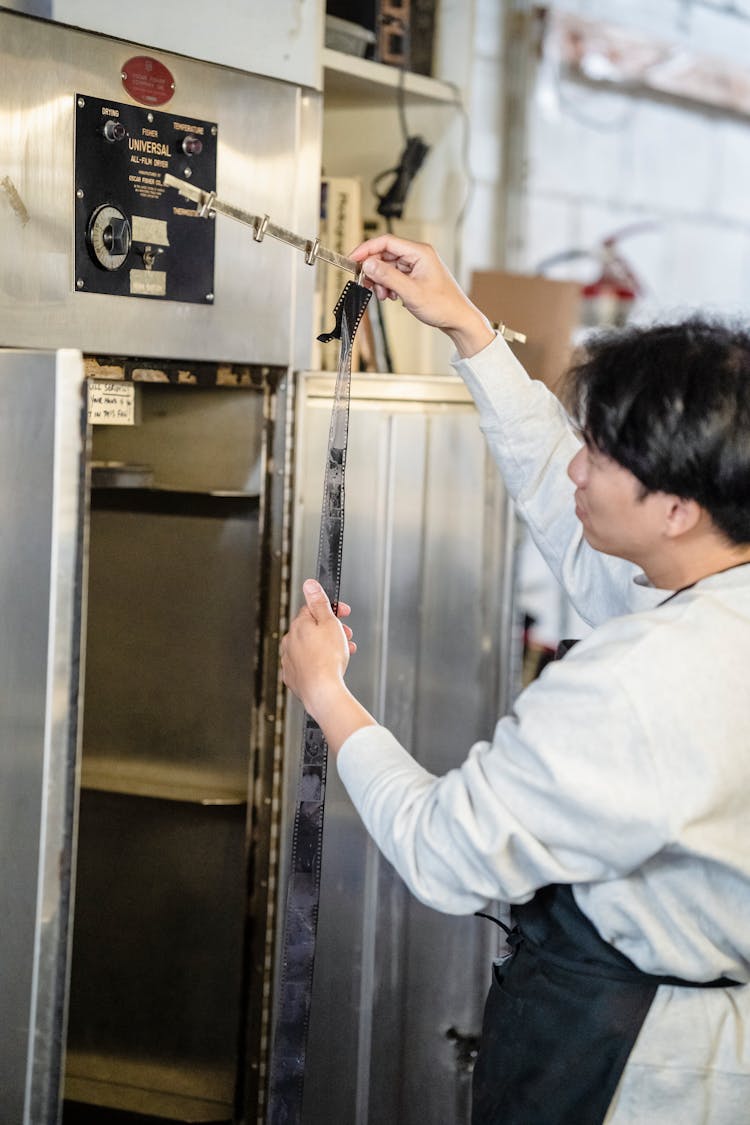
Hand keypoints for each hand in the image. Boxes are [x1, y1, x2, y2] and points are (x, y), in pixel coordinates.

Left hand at [281, 580, 377, 753]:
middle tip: (347, 636)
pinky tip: (330, 667)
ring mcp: (289, 661)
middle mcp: (289, 642)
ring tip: (345, 653)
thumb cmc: (328, 659)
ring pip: (310, 648)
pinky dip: (318, 664)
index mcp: (298, 626)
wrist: (323, 692)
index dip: (332, 610)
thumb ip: (319, 602)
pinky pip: (307, 666)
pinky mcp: (293, 678)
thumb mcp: (329, 623)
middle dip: (332, 630)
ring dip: (328, 647)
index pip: (313, 609)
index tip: (344, 613)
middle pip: (312, 629)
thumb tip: (309, 584)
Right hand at [349, 234, 494, 356]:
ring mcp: (417, 266)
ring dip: (381, 281)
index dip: (366, 249)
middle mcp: (418, 255)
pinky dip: (389, 286)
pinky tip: (392, 297)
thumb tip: (368, 264)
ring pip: (388, 267)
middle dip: (373, 270)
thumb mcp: (411, 292)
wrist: (457, 319)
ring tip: (384, 295)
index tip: (353, 260)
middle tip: (365, 283)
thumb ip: (388, 276)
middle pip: (385, 254)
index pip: (386, 242)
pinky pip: (395, 276)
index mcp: (420, 252)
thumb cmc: (443, 305)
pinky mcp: (415, 277)